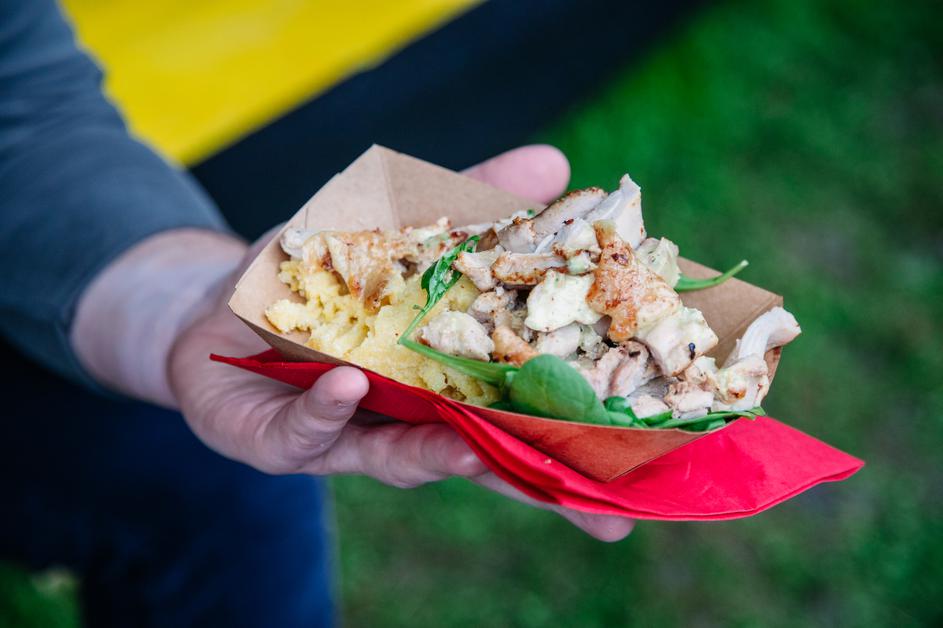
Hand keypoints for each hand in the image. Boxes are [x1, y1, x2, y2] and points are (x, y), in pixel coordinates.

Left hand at [74, 145, 633, 540]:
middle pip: (486, 460)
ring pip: (405, 460)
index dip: (581, 434)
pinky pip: (309, 432)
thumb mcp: (397, 226)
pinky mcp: (283, 440)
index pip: (528, 409)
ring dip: (442, 458)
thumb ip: (472, 201)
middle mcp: (412, 419)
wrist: (213, 304)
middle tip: (598, 519)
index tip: (645, 455)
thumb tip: (558, 164)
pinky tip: (346, 387)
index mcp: (451, 378)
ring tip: (475, 454)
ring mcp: (351, 437)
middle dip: (537, 487)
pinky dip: (328, 411)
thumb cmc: (318, 275)